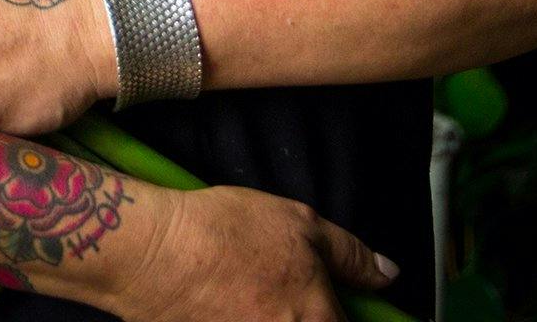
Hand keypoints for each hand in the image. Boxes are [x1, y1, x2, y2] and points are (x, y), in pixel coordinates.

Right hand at [118, 183, 398, 321]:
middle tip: (281, 291)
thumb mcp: (299, 224)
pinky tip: (223, 300)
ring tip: (245, 292)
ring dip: (267, 312)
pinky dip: (236, 315)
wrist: (149, 251)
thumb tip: (387, 274)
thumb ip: (351, 254)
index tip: (340, 304)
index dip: (347, 314)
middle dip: (306, 312)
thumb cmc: (224, 233)